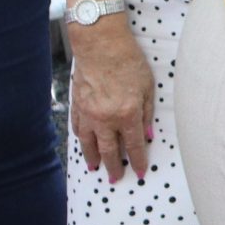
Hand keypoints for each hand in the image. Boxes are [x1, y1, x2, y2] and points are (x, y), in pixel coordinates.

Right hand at [68, 21, 153, 182]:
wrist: (101, 45)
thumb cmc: (129, 62)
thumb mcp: (148, 87)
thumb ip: (147, 113)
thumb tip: (147, 135)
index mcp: (127, 114)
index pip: (134, 145)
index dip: (137, 161)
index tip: (139, 173)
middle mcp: (105, 118)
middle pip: (109, 150)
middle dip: (114, 166)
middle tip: (115, 179)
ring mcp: (88, 113)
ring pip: (89, 143)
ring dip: (93, 157)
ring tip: (95, 168)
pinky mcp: (76, 105)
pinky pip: (78, 129)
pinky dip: (81, 140)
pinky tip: (84, 145)